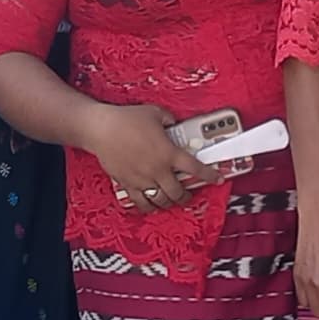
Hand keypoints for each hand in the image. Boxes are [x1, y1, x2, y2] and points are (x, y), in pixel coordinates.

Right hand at [88, 105, 209, 213]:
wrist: (100, 129)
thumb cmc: (126, 119)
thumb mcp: (154, 113)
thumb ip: (169, 119)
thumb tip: (174, 122)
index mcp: (168, 153)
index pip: (195, 168)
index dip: (210, 175)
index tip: (217, 178)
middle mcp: (157, 170)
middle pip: (178, 193)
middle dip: (186, 196)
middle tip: (188, 195)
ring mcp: (142, 180)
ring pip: (161, 201)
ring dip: (169, 202)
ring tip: (171, 200)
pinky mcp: (127, 184)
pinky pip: (140, 202)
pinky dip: (148, 206)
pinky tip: (151, 204)